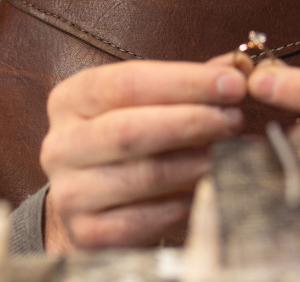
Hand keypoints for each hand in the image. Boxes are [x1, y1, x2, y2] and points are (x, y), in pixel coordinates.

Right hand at [41, 58, 246, 252]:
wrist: (94, 200)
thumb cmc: (128, 139)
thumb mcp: (149, 100)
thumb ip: (190, 82)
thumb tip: (237, 66)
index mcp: (71, 99)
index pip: (128, 81)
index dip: (185, 81)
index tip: (232, 83)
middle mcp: (61, 144)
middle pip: (131, 129)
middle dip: (192, 121)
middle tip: (233, 118)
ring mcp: (69, 192)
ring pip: (142, 175)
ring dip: (195, 162)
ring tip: (229, 152)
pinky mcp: (88, 233)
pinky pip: (144, 219)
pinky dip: (183, 202)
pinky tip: (207, 187)